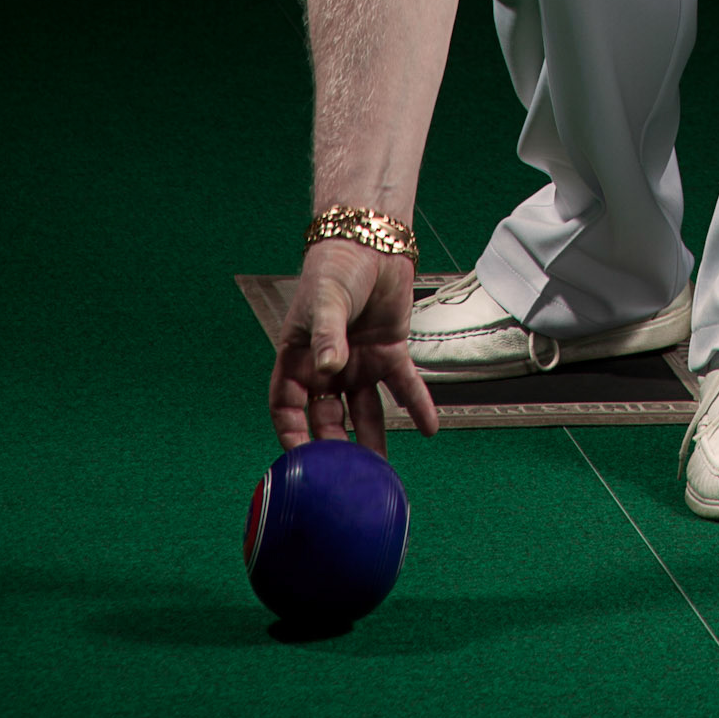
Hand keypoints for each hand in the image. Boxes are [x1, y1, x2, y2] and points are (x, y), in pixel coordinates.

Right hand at [268, 240, 438, 456]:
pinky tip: (431, 428)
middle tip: (346, 477)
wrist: (370, 240)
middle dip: (336, 446)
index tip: (302, 463)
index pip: (287, 406)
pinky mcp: (389, 352)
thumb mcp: (326, 301)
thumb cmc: (334, 268)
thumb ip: (326, 336)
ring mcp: (359, 362)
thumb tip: (328, 369)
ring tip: (383, 472)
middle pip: (328, 416)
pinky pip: (403, 385)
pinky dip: (417, 405)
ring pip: (365, 410)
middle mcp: (328, 367)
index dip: (292, 433)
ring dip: (374, 438)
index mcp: (299, 358)